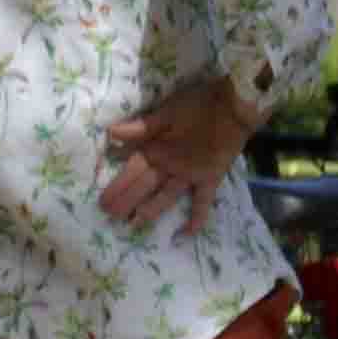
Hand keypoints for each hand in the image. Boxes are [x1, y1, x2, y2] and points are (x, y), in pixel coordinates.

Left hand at [96, 75, 255, 227]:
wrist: (236, 107)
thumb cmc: (200, 104)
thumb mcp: (167, 110)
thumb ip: (141, 126)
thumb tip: (111, 134)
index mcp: (157, 149)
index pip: (130, 171)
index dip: (115, 186)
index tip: (101, 201)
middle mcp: (170, 167)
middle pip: (143, 187)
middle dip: (125, 202)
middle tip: (109, 217)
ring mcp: (190, 176)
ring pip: (165, 197)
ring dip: (150, 211)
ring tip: (135, 225)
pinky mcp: (210, 179)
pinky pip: (202, 201)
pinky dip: (196, 218)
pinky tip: (186, 234)